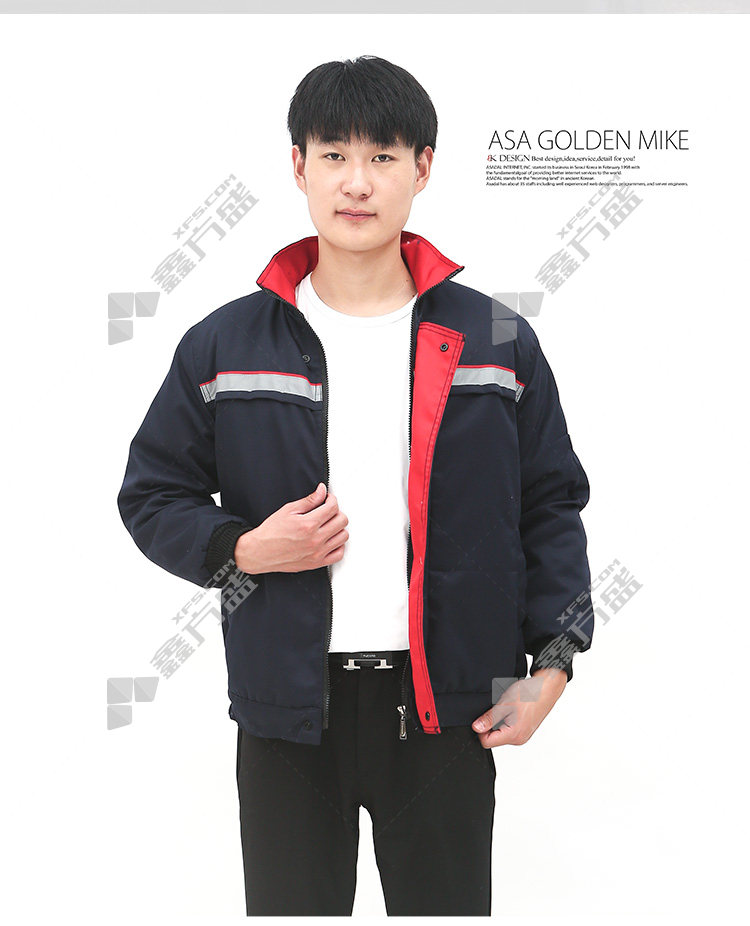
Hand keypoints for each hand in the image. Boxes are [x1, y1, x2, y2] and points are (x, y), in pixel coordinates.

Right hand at [234, 483, 348, 573]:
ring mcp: (317, 553)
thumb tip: (321, 491)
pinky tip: (330, 539)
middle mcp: (315, 540)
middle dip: (336, 512)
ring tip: (328, 525)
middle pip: (342, 521)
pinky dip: (338, 545)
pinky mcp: (316, 563)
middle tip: (328, 511)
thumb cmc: (271, 532)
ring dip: (338, 528)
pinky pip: (339, 554)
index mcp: (308, 524)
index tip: (328, 499)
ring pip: (343, 536)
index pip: (333, 507)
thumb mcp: (288, 510)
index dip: (332, 499)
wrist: (260, 552)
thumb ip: (309, 500)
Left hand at [470, 668, 566, 747]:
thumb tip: (476, 728)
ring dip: (498, 721)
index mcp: (513, 735)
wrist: (546, 689)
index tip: (483, 717)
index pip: (486, 742)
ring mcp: (523, 735)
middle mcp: (519, 739)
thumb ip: (489, 719)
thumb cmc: (529, 695)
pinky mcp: (525, 730)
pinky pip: (510, 730)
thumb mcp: (504, 705)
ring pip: (501, 734)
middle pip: (494, 739)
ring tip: (505, 708)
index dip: (480, 729)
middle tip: (496, 709)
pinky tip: (511, 709)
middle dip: (490, 725)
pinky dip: (506, 720)